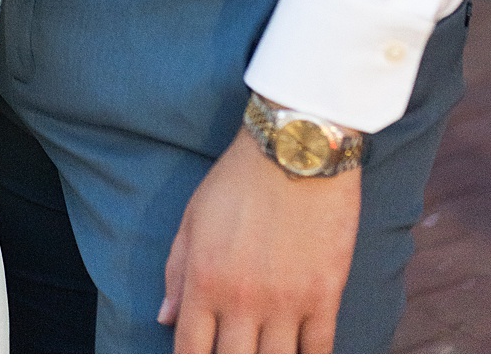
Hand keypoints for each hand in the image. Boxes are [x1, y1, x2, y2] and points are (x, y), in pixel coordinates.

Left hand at [159, 126, 359, 352]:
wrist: (295, 148)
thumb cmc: (238, 178)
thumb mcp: (194, 216)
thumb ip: (177, 270)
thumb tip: (166, 318)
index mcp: (204, 279)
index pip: (190, 350)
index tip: (197, 360)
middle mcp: (242, 299)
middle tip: (234, 350)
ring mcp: (285, 302)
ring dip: (268, 362)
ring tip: (263, 351)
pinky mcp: (324, 296)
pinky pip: (319, 352)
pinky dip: (309, 360)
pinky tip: (300, 354)